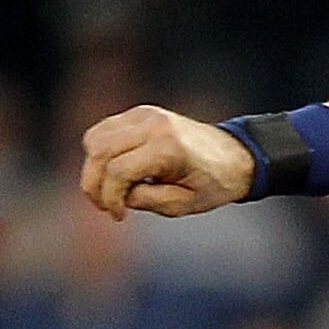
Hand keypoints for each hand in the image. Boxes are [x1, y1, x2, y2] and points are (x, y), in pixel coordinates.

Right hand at [79, 106, 256, 219]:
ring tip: (108, 191)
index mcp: (167, 148)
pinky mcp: (140, 112)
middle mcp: (153, 125)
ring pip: (96, 138)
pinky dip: (101, 153)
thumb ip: (146, 201)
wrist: (235, 156)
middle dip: (93, 184)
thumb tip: (117, 194)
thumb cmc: (213, 184)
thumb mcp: (183, 204)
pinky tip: (115, 173)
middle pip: (100, 152)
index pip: (118, 171)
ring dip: (93, 168)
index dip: (110, 198)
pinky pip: (104, 130)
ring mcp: (144, 114)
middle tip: (104, 206)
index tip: (118, 215)